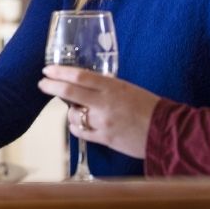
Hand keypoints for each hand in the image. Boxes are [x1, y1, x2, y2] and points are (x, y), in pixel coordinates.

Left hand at [38, 65, 158, 158]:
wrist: (166, 131)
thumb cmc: (148, 106)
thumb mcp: (127, 89)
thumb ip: (105, 87)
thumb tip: (83, 85)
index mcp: (113, 86)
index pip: (80, 75)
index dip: (60, 72)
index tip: (47, 70)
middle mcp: (105, 103)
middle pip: (69, 92)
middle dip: (51, 86)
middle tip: (42, 84)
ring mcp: (103, 122)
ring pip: (73, 115)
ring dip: (70, 112)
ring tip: (76, 109)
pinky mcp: (105, 138)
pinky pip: (81, 132)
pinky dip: (77, 127)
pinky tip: (81, 124)